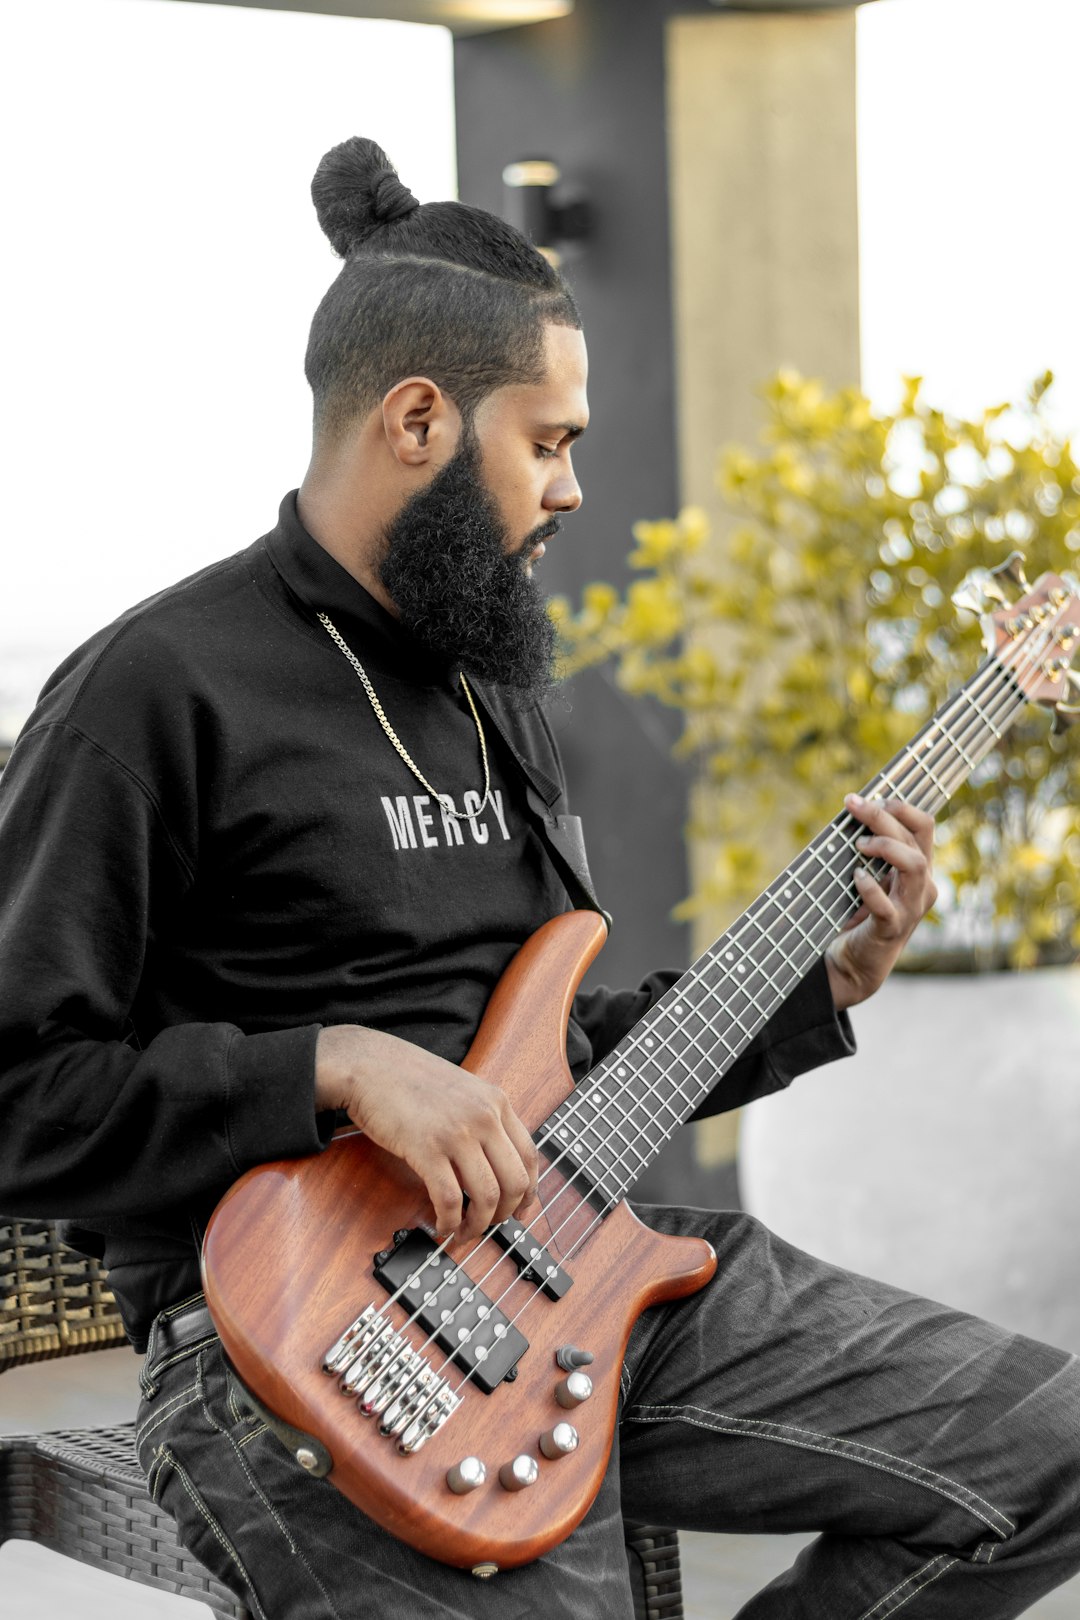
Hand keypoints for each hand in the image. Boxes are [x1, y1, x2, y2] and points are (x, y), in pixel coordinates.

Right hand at [314, 1025, 537, 1243]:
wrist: (368, 1065)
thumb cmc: (408, 1078)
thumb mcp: (463, 1089)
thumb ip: (483, 1118)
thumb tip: (493, 1165)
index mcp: (497, 1101)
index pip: (530, 1156)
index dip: (528, 1192)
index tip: (519, 1210)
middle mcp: (485, 1116)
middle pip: (515, 1181)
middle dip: (505, 1214)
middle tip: (489, 1225)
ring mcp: (458, 1132)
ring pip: (487, 1196)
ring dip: (478, 1225)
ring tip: (463, 1232)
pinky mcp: (427, 1148)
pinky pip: (450, 1199)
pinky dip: (450, 1222)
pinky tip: (441, 1225)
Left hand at [825, 794, 937, 1011]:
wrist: (855, 961)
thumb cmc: (861, 912)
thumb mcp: (871, 874)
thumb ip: (870, 848)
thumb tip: (854, 807)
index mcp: (919, 869)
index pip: (925, 826)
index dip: (901, 806)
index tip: (871, 797)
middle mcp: (922, 886)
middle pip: (916, 839)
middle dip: (884, 816)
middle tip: (854, 805)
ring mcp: (910, 908)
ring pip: (914, 865)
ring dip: (886, 846)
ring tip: (859, 844)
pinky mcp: (892, 928)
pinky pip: (886, 904)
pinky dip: (870, 886)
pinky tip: (856, 876)